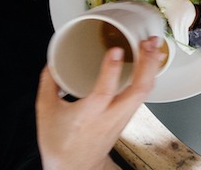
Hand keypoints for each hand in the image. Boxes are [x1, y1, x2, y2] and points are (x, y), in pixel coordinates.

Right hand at [36, 37, 164, 169]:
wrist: (75, 166)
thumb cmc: (60, 142)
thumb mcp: (45, 111)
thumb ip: (49, 83)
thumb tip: (53, 61)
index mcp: (88, 115)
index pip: (104, 92)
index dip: (111, 70)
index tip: (116, 50)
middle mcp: (111, 116)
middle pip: (138, 90)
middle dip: (148, 64)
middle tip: (149, 43)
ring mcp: (124, 116)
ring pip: (145, 92)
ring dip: (152, 67)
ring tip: (155, 46)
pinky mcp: (129, 115)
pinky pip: (144, 94)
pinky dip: (150, 75)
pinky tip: (152, 61)